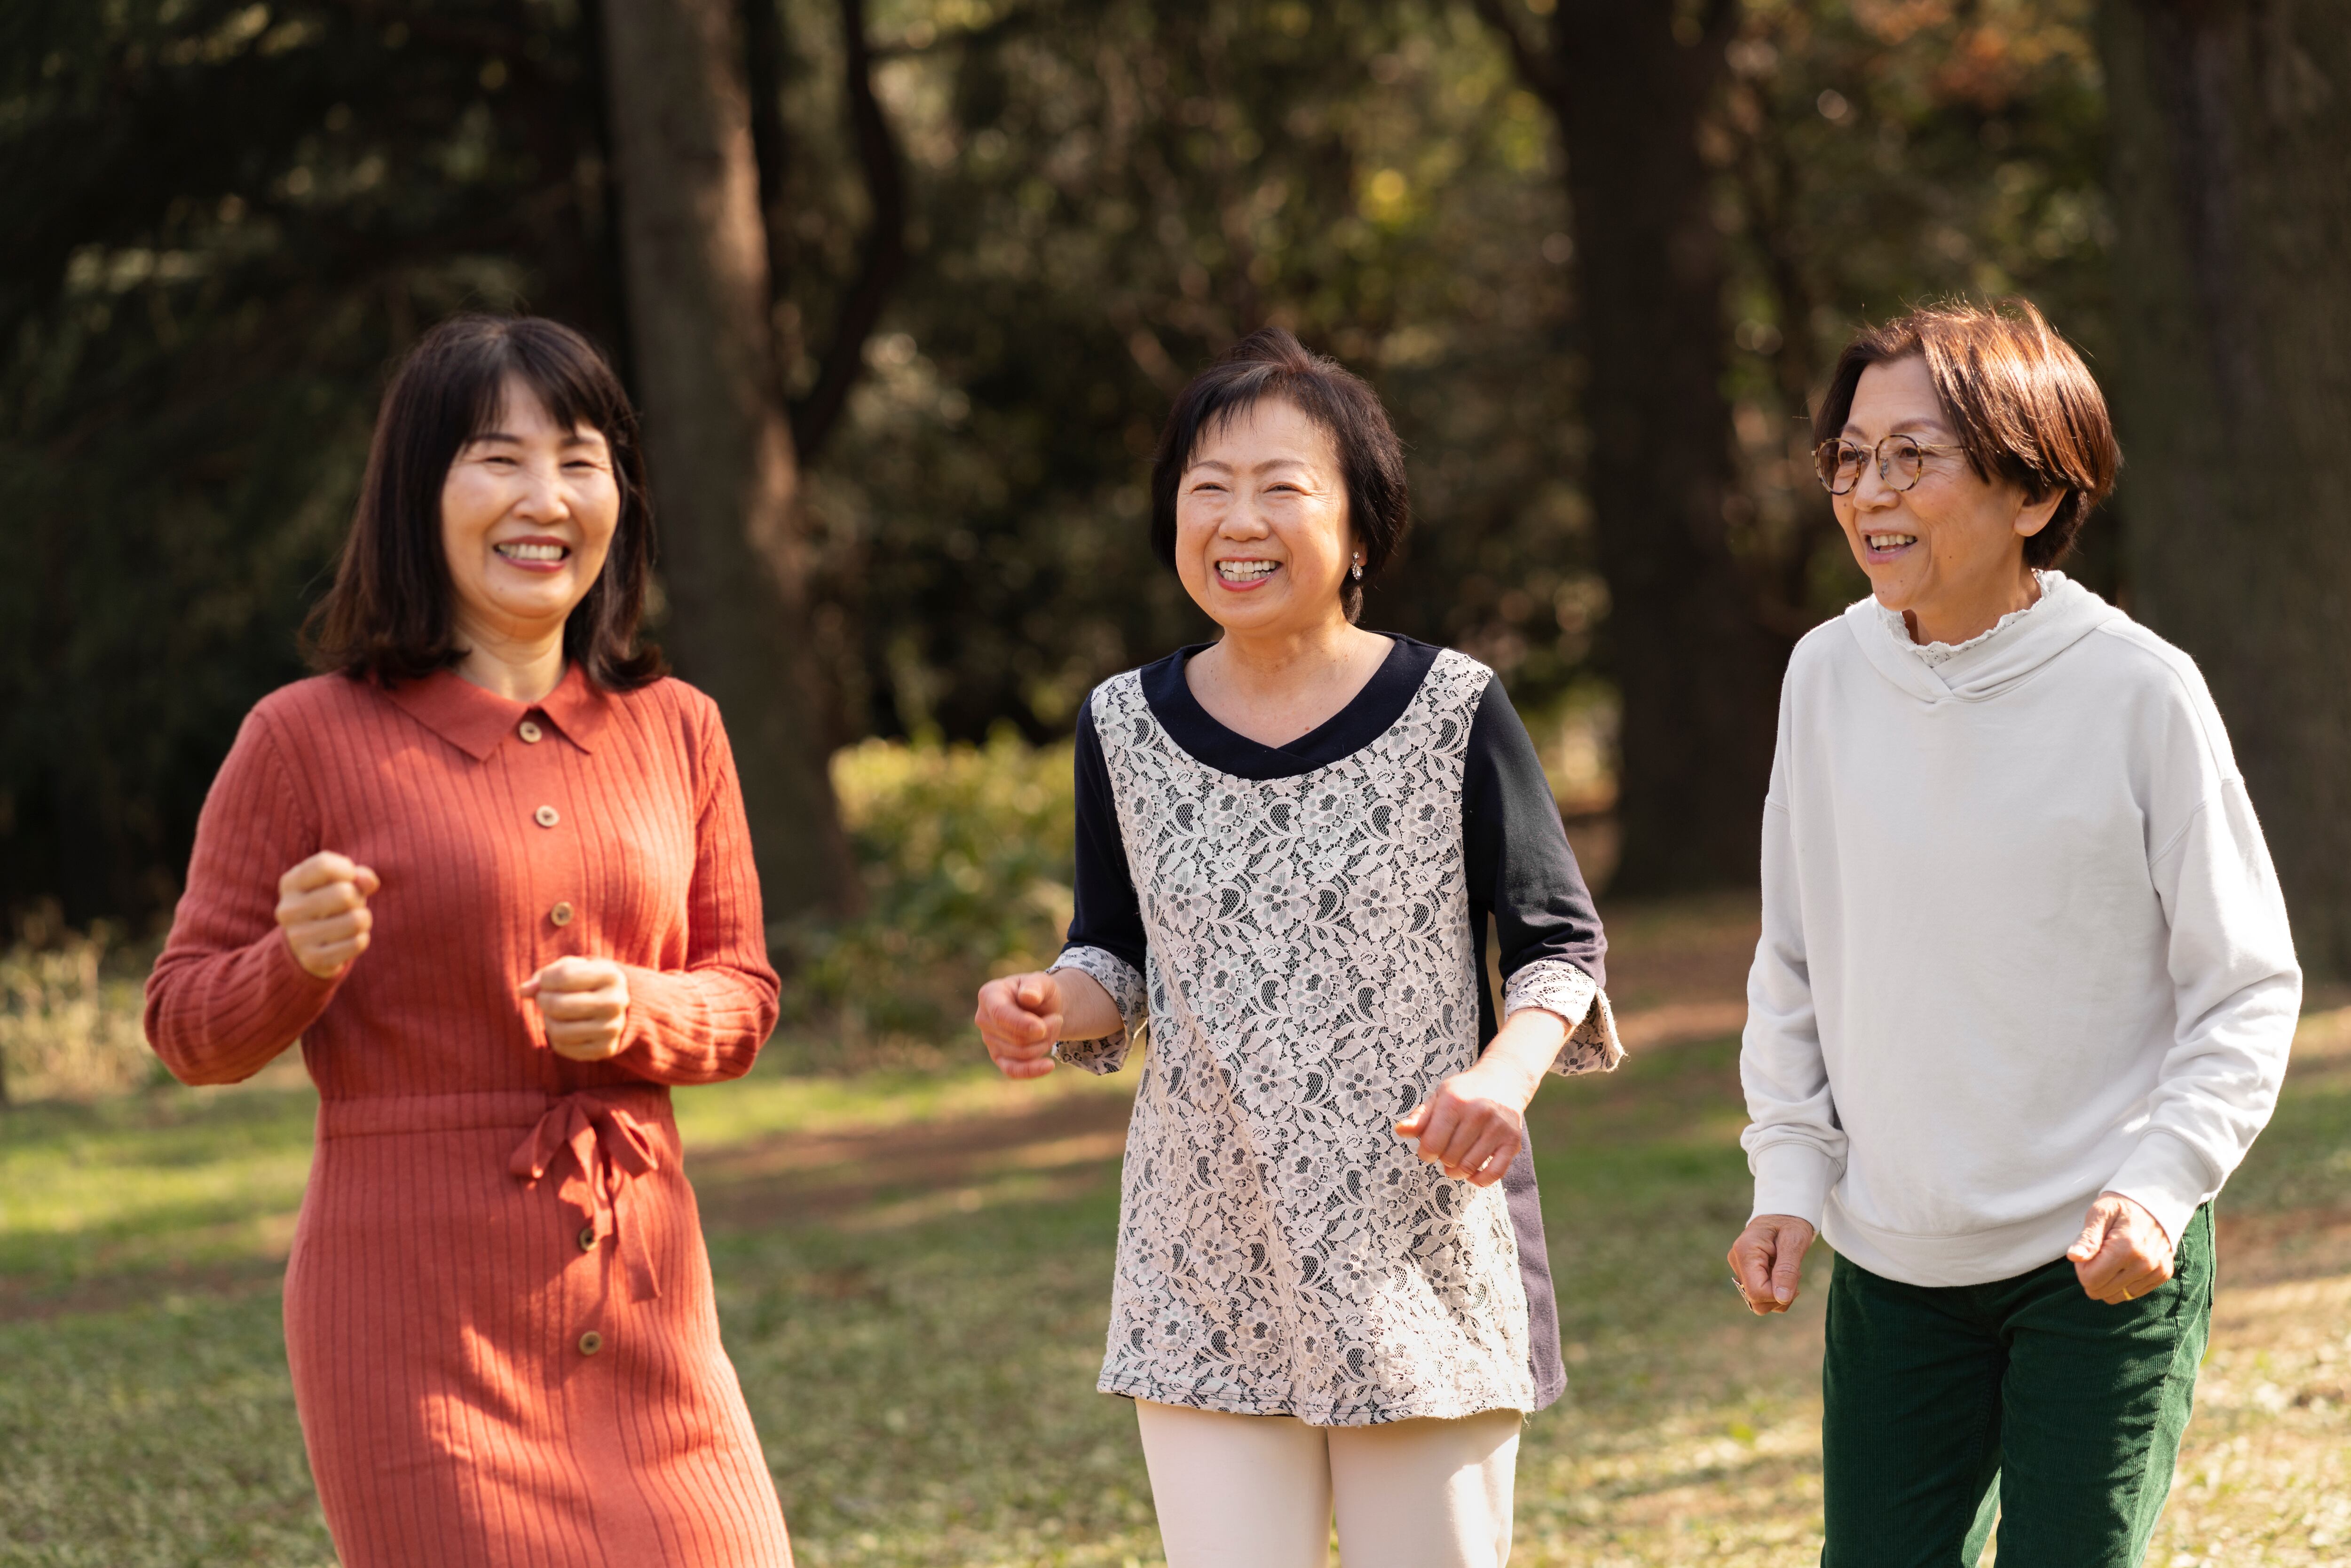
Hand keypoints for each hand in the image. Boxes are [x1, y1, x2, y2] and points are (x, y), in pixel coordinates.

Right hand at [276, 852, 380, 978]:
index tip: (348, 878)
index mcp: (290, 883)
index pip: (324, 866)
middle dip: (357, 898)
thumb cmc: (330, 903)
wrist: (308, 944)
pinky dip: (361, 939)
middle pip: (344, 894)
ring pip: (355, 920)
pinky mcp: (313, 959)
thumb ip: (357, 875)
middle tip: (350, 905)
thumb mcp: (340, 882)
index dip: (347, 870)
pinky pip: (357, 944)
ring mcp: (298, 937)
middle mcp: (288, 909)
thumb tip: (369, 881)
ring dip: (363, 920)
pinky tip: (349, 939)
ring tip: (351, 921)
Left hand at [520, 957, 630, 1061]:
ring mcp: (613, 1028)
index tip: (546, 982)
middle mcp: (616, 1002)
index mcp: (611, 976)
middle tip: (544, 999)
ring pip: (558, 1031)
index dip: (545, 980)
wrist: (616, 1004)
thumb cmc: (586, 981)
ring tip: (553, 1014)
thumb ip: (544, 976)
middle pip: (558, 1006)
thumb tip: (522, 991)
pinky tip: (563, 1027)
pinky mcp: (605, 1048)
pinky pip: (563, 1047)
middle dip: (543, 1001)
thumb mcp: (570, 969)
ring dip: (547, 1020)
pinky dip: (555, 1038)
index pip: (563, 976)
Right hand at [975, 971, 1061, 1079]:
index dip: (1021, 1024)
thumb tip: (1028, 997)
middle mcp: (983, 1019)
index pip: (1000, 1014)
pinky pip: (1012, 1070)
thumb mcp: (1042, 982)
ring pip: (1020, 1053)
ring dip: (1045, 1043)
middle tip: (1057, 1019)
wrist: (1042, 1008)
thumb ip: (1035, 985)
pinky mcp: (999, 1057)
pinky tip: (1049, 1065)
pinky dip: (1032, 1070)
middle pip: (1015, 1037)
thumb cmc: (1039, 992)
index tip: (1042, 1028)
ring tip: (1052, 1028)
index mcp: (989, 995)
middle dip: (1044, 1031)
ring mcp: (989, 1040)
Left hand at [1394, 1054, 1541, 1186]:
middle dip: (1442, 1160)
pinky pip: (1495, 1173)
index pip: (1431, 1144)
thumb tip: (1400, 1131)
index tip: (1428, 1150)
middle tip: (1445, 1150)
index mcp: (1454, 1102)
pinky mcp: (1513, 1141)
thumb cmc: (1465, 1092)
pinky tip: (1472, 1174)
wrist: (1503, 1080)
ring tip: (1455, 1162)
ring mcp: (1498, 1128)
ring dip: (1457, 1172)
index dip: (1425, 1153)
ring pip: (1469, 1167)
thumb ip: (1420, 1117)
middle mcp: (1478, 1113)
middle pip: (1449, 1158)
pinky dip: (1480, 1180)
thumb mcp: (1440, 1097)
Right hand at [1728, 1214, 1816, 1314]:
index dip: (1779, 1295)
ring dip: (1779, 1294)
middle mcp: (1736, 1260)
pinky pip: (1759, 1294)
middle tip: (1794, 1276)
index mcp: (1745, 1251)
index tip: (1795, 1279)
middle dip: (1779, 1297)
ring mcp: (1739, 1267)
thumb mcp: (1794, 1242)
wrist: (1783, 1211)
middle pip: (1755, 1300)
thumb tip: (1781, 1298)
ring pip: (1757, 1301)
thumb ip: (1787, 1270)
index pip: (1757, 1292)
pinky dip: (1775, 1291)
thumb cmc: (1791, 1222)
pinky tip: (1782, 1274)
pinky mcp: (1744, 1271)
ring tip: (1788, 1272)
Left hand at [2067, 1192, 2173, 1303]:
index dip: (2082, 1268)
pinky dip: (2123, 1284)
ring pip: (2118, 1296)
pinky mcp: (2163, 1274)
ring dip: (2109, 1281)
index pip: (2091, 1279)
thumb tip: (2074, 1257)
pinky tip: (2124, 1265)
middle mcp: (2145, 1263)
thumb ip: (2088, 1238)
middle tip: (2099, 1254)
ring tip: (2113, 1258)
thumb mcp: (2100, 1213)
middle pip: (2102, 1291)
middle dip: (2093, 1275)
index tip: (2088, 1252)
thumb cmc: (2122, 1206)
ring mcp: (2156, 1271)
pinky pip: (2134, 1293)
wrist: (2155, 1201)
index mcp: (2126, 1247)